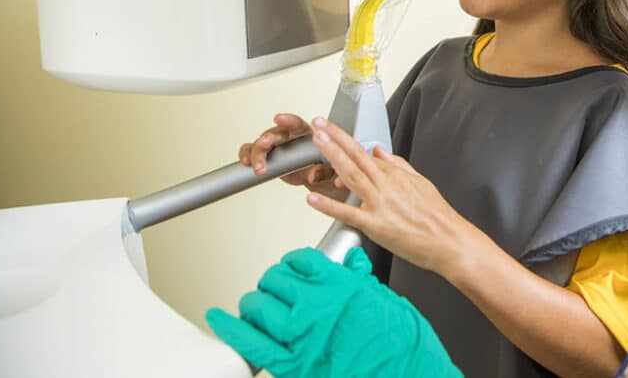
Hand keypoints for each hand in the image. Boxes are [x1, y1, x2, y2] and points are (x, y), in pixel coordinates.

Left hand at [206, 247, 460, 377]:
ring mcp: (300, 336)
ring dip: (254, 304)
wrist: (407, 374)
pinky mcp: (291, 366)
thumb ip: (360, 280)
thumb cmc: (400, 343)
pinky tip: (220, 319)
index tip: (291, 266)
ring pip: (259, 307)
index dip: (293, 262)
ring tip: (255, 306)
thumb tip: (352, 265)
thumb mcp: (384, 300)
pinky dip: (231, 329)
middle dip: (272, 283)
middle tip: (274, 289)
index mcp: (339, 285)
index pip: (302, 261)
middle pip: (276, 280)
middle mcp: (316, 306)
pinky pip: (251, 344)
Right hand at [239, 114, 347, 200]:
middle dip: (268, 138)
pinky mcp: (266, 156)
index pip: (296, 123)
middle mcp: (288, 136)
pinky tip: (246, 161)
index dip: (288, 120)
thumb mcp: (327, 169)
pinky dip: (247, 155)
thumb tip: (314, 175)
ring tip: (258, 165)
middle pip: (275, 133)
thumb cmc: (324, 166)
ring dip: (257, 152)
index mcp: (305, 132)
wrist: (316, 176)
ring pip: (261, 143)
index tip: (279, 118)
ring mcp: (275, 145)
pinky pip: (251, 151)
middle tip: (264, 143)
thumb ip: (322, 171)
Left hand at [306, 117, 482, 275]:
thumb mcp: (421, 182)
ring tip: (318, 143)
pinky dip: (329, 206)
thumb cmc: (438, 217)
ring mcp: (380, 204)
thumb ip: (399, 165)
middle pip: (357, 156)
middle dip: (336, 138)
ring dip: (332, 156)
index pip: (366, 154)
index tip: (332, 131)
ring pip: (352, 175)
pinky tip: (313, 199)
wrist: (450, 241)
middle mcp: (387, 186)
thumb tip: (380, 152)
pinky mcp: (376, 226)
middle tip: (319, 124)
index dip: (346, 143)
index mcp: (396, 175)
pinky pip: (348, 213)